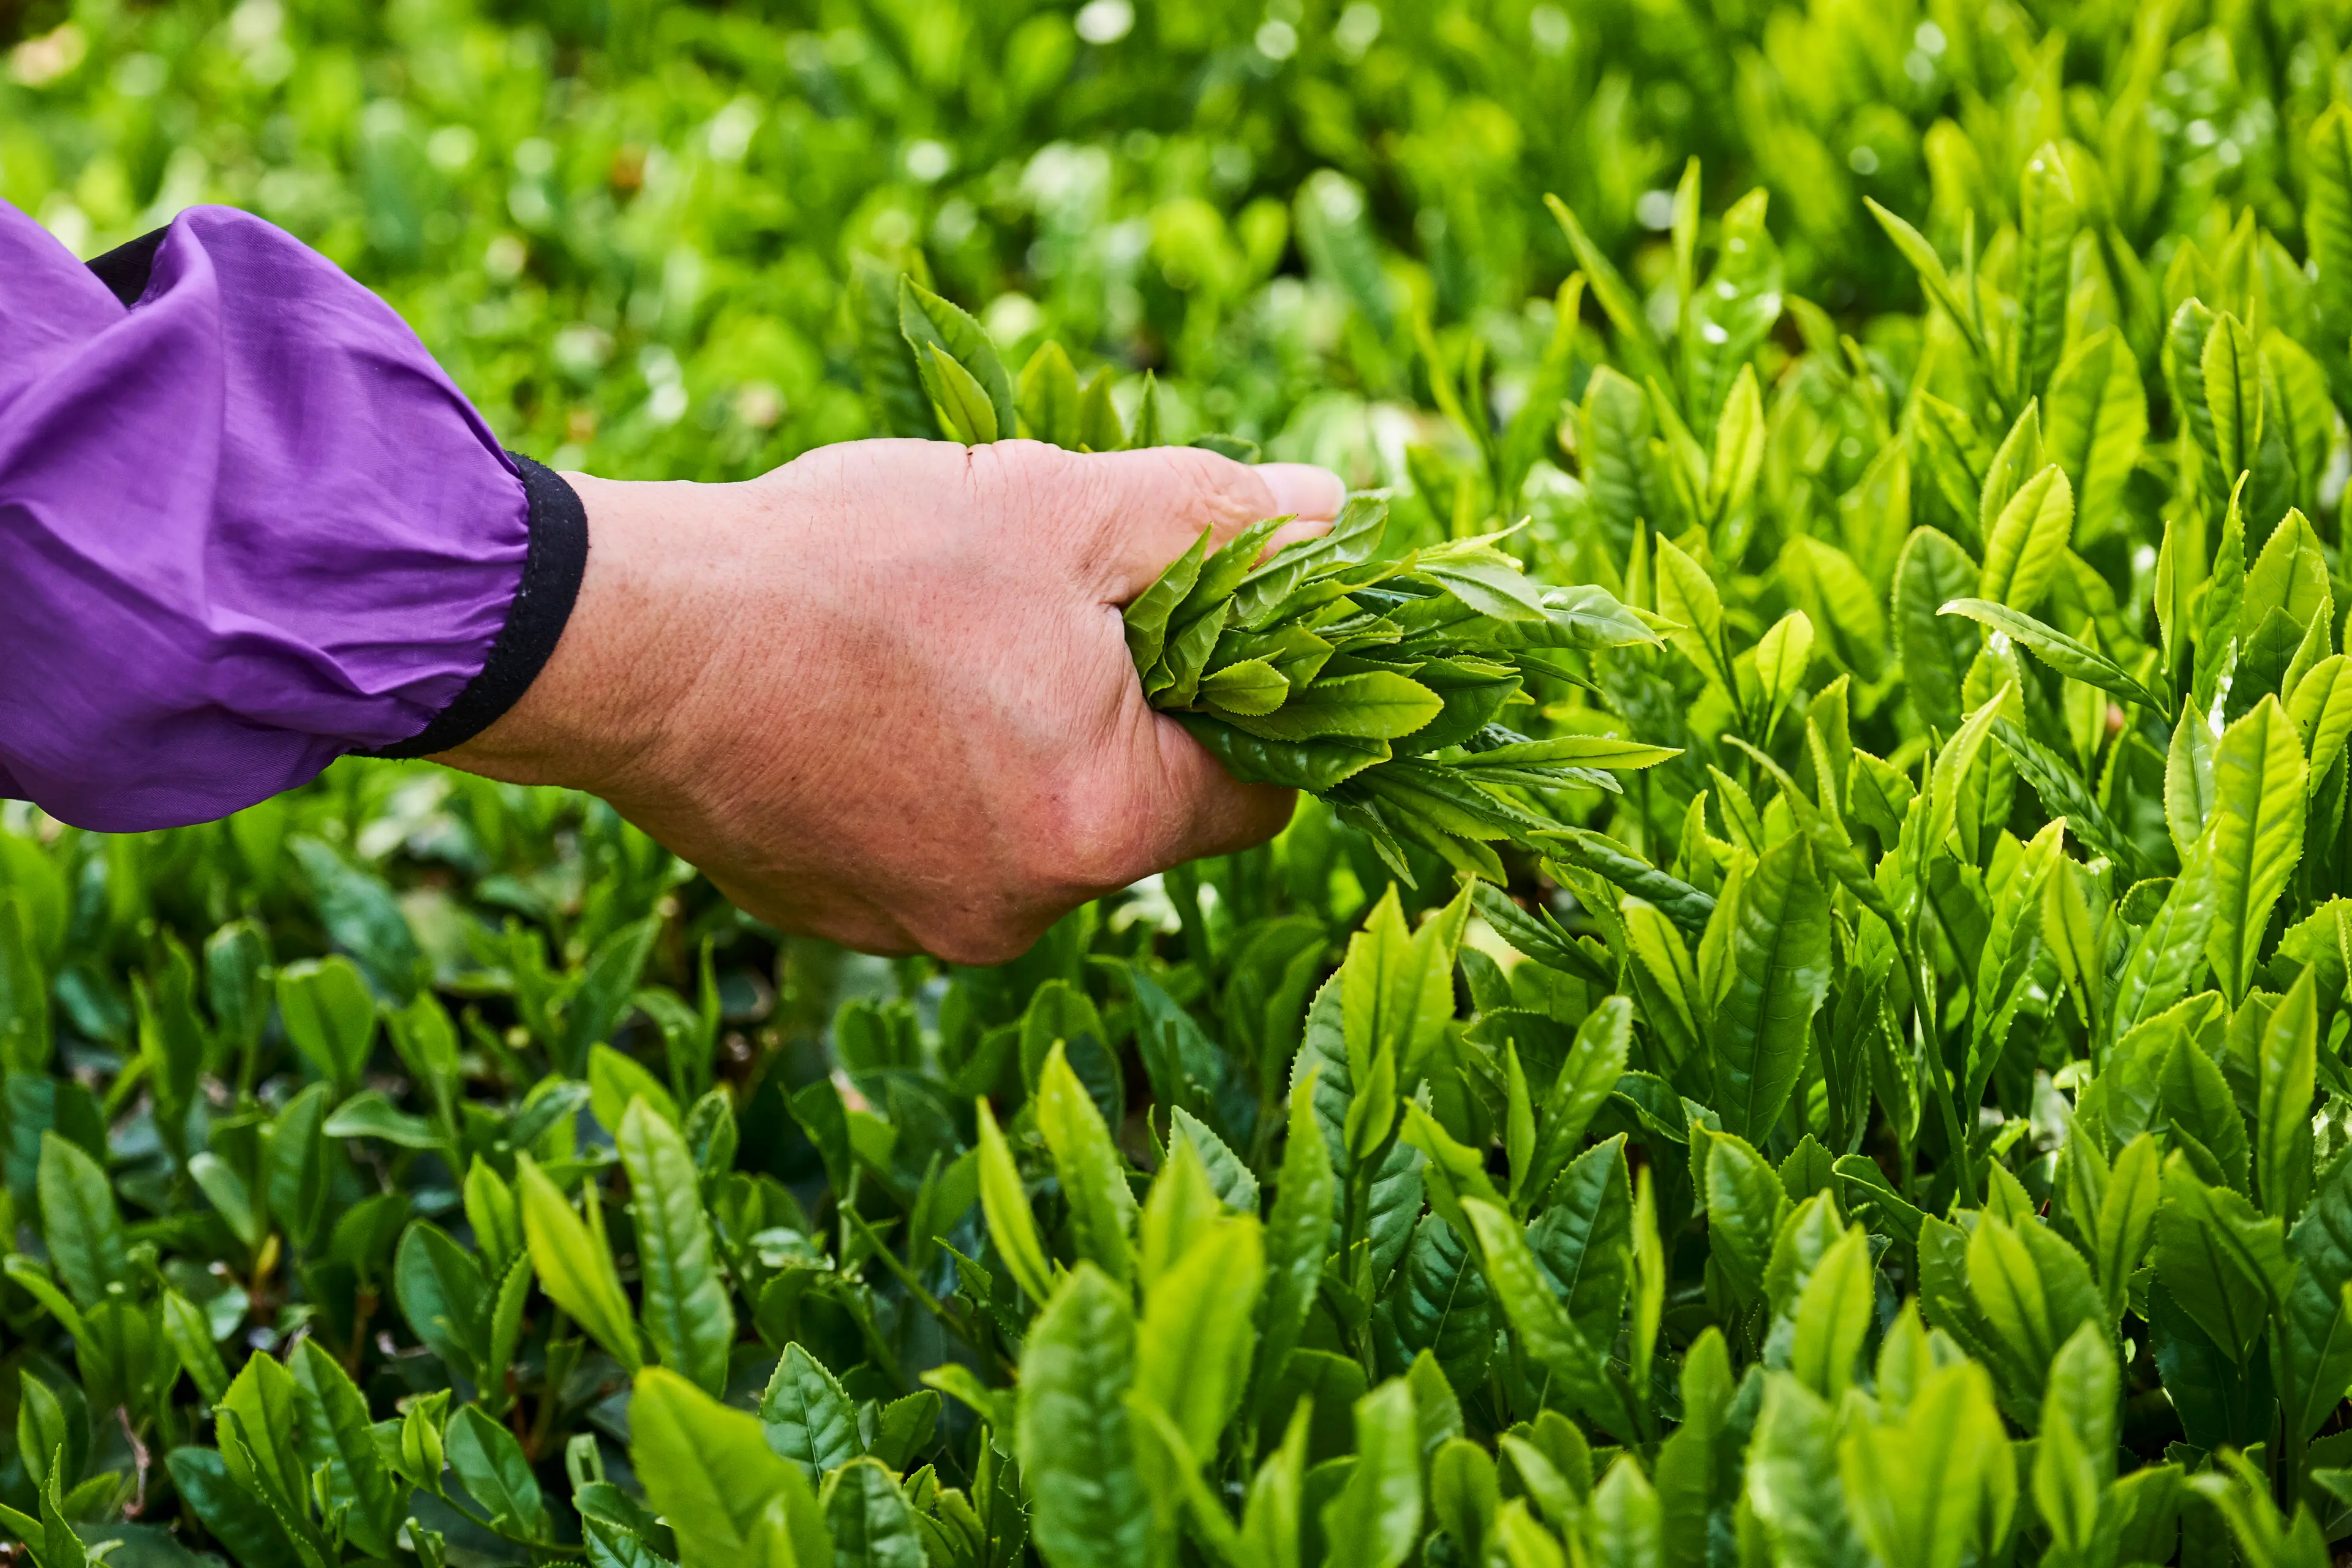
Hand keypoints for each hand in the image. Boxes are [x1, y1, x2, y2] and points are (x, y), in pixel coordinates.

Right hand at [438, 439, 1345, 962]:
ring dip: (1022, 747)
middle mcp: (1026, 909)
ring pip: (1034, 833)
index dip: (1256, 707)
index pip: (1257, 796)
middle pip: (1139, 814)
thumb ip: (1212, 519)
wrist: (634, 640)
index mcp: (1106, 823)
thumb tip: (1329, 516)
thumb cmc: (857, 566)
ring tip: (947, 646)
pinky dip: (933, 785)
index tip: (1213, 635)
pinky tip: (875, 701)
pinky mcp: (841, 918)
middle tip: (1056, 611)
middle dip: (1125, 716)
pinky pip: (936, 852)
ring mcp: (924, 927)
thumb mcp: (1061, 506)